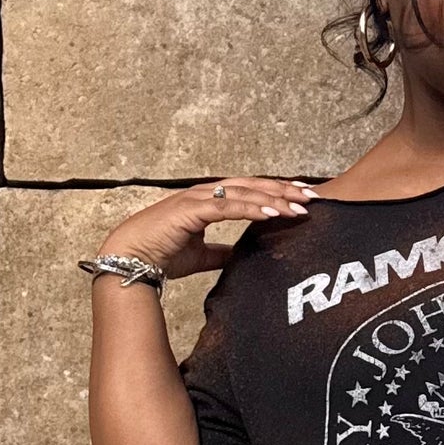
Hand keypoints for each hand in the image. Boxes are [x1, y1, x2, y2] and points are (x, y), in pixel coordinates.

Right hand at [97, 177, 319, 278]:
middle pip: (252, 187)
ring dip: (273, 198)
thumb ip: (221, 251)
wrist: (130, 258)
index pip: (249, 193)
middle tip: (313, 196)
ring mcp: (198, 198)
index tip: (301, 199)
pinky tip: (272, 213)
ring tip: (300, 206)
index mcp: (208, 202)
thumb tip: (239, 255)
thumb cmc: (160, 254)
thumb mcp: (201, 255)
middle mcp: (205, 194)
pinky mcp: (191, 210)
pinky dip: (251, 209)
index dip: (275, 194)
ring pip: (244, 193)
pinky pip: (227, 207)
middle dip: (283, 190)